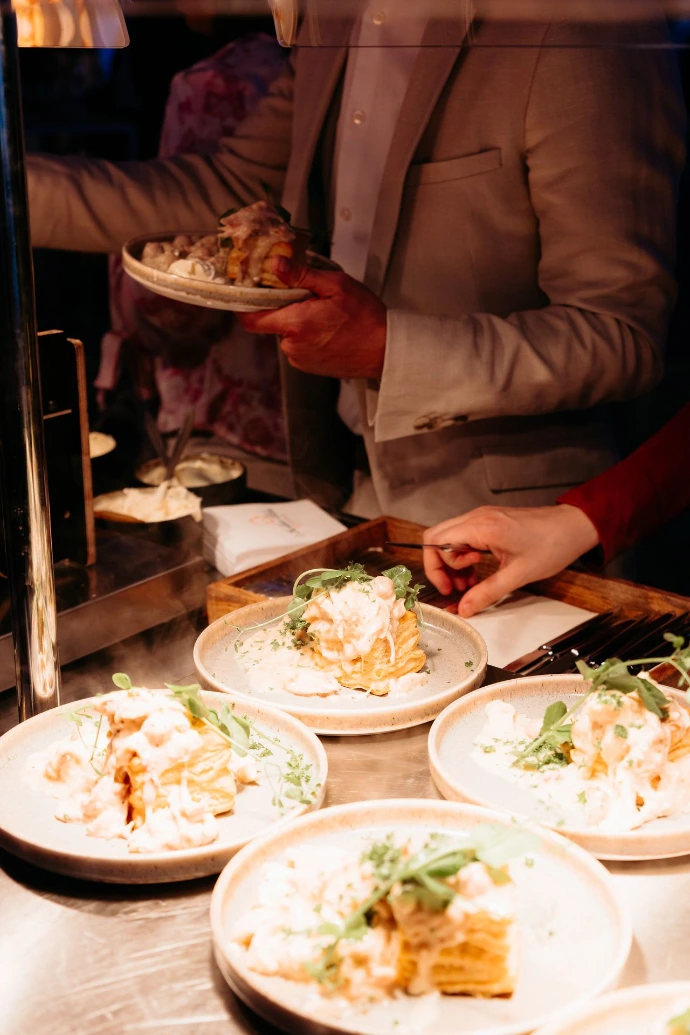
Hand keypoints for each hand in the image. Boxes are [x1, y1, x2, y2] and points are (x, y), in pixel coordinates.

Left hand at [238, 257, 386, 378]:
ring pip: (287, 335)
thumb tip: (276, 265)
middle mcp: (293, 346)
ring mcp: (301, 360)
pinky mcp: (310, 368)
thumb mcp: (336, 285)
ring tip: (325, 316)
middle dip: (285, 309)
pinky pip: (299, 347)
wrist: (385, 351)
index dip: (245, 305)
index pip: (252, 319)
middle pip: (273, 323)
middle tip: (308, 298)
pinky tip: (329, 331)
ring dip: (298, 323)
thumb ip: (301, 276)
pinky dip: (307, 337)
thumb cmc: (366, 318)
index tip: (248, 292)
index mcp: (295, 324)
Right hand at [423, 504, 599, 616]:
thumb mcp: (518, 575)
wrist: (573, 527)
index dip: (437, 569)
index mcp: (482, 527)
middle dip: (439, 566)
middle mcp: (477, 517)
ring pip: (448, 538)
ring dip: (452, 563)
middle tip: (454, 587)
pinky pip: (463, 538)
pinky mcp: (488, 522)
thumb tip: (465, 608)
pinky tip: (477, 572)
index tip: (451, 588)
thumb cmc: (552, 544)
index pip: (437, 543)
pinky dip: (463, 556)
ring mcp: (482, 518)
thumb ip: (487, 593)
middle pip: (436, 537)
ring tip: (468, 584)